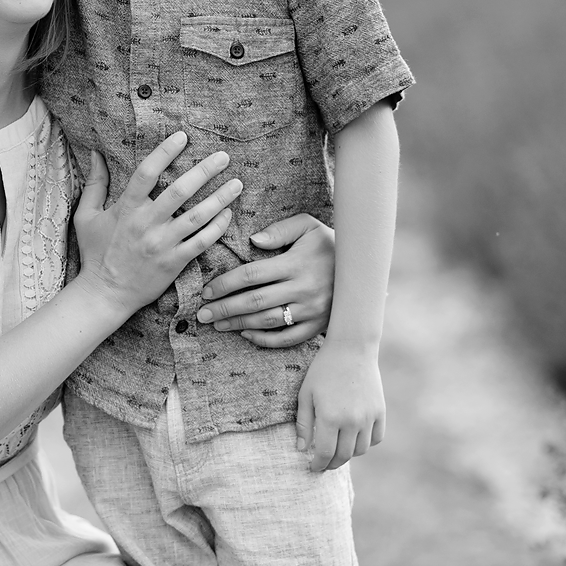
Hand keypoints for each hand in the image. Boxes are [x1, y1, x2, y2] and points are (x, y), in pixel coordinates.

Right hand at [72, 135, 239, 316]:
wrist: (105, 294)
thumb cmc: (95, 253)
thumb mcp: (86, 216)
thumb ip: (94, 184)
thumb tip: (96, 154)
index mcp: (126, 209)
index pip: (147, 173)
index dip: (165, 152)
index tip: (182, 136)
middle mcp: (147, 224)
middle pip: (180, 191)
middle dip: (204, 171)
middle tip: (223, 156)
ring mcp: (162, 244)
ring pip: (197, 217)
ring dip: (220, 198)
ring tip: (237, 183)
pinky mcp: (174, 262)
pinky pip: (202, 242)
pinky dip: (217, 227)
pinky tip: (228, 213)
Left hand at [195, 213, 334, 347]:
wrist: (363, 270)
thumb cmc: (328, 244)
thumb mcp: (308, 226)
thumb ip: (280, 229)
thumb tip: (253, 240)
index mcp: (296, 263)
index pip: (252, 275)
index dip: (226, 284)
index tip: (207, 290)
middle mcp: (303, 289)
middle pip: (255, 301)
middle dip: (225, 308)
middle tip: (202, 314)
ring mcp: (311, 310)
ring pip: (268, 321)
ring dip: (238, 324)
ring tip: (217, 324)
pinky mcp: (318, 326)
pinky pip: (288, 338)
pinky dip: (265, 339)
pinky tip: (246, 334)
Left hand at [293, 339, 383, 471]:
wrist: (352, 348)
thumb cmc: (323, 370)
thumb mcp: (306, 394)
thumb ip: (303, 424)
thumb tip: (302, 449)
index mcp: (330, 418)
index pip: (325, 453)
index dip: (318, 464)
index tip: (312, 468)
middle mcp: (352, 421)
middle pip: (343, 456)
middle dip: (331, 464)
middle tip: (323, 464)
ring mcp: (368, 417)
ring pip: (360, 450)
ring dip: (348, 455)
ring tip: (337, 450)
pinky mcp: (380, 412)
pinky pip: (376, 438)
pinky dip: (366, 443)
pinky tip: (354, 439)